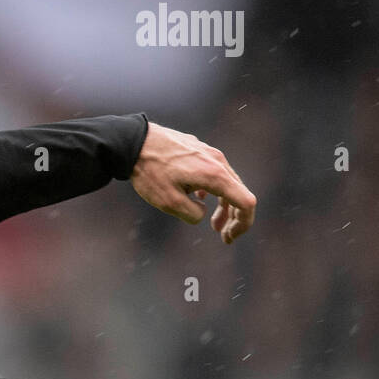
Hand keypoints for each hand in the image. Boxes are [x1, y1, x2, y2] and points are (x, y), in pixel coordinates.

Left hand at [130, 122, 256, 243]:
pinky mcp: (197, 148)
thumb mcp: (169, 202)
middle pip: (238, 192)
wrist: (133, 140)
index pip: (246, 202)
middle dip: (234, 217)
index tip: (229, 238)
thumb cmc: (150, 171)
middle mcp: (217, 161)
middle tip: (223, 235)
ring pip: (226, 181)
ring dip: (223, 204)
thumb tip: (202, 211)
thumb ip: (193, 214)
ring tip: (213, 222)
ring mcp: (208, 152)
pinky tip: (199, 197)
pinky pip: (213, 172)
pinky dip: (213, 189)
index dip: (243, 224)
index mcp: (215, 175)